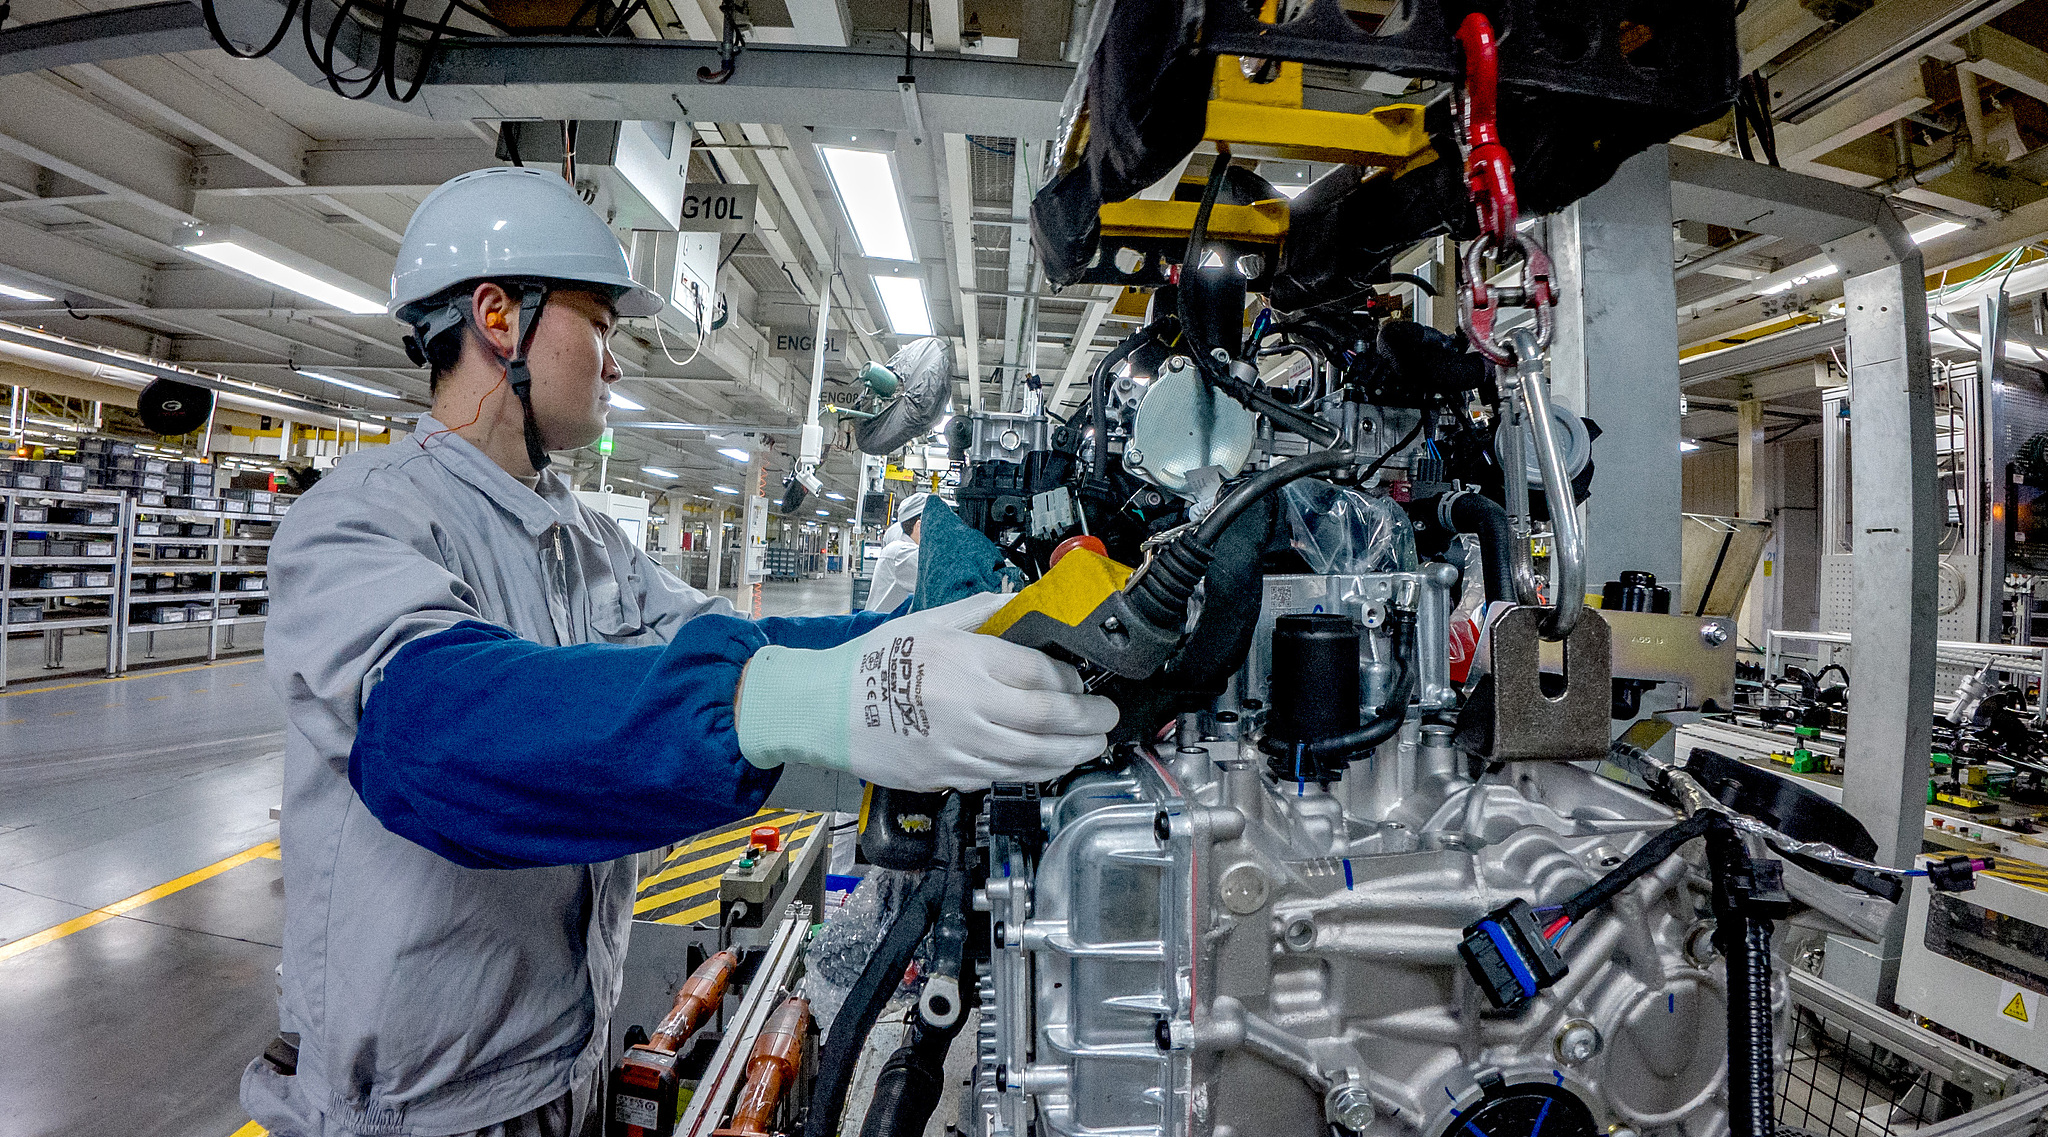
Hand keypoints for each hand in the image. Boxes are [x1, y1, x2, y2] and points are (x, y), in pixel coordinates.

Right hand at [736, 593, 1117, 791]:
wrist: (825, 708)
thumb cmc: (875, 662)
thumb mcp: (930, 621)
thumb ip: (983, 611)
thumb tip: (1021, 600)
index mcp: (969, 662)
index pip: (1042, 675)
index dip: (1071, 681)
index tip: (1079, 681)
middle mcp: (971, 708)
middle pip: (1050, 720)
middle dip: (1089, 721)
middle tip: (1108, 718)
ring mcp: (960, 747)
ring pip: (1033, 758)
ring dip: (1072, 754)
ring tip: (1092, 746)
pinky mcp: (947, 775)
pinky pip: (1002, 777)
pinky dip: (1034, 773)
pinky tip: (1049, 765)